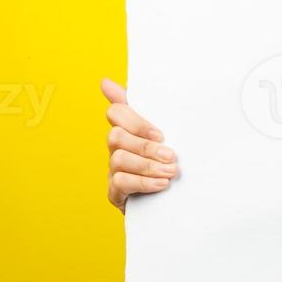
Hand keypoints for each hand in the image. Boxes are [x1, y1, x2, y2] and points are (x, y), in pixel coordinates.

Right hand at [102, 78, 178, 212]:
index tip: (160, 134)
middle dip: (145, 145)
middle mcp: (117, 148)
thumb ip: (148, 108)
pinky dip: (143, 182)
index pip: (116, 112)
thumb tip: (107, 80)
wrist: (175, 200)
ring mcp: (113, 170)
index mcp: (129, 129)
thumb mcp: (167, 134)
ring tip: (172, 172)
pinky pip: (120, 181)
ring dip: (147, 165)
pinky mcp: (115, 192)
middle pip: (116, 136)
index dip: (135, 121)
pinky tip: (162, 185)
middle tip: (172, 155)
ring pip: (118, 159)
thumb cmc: (169, 161)